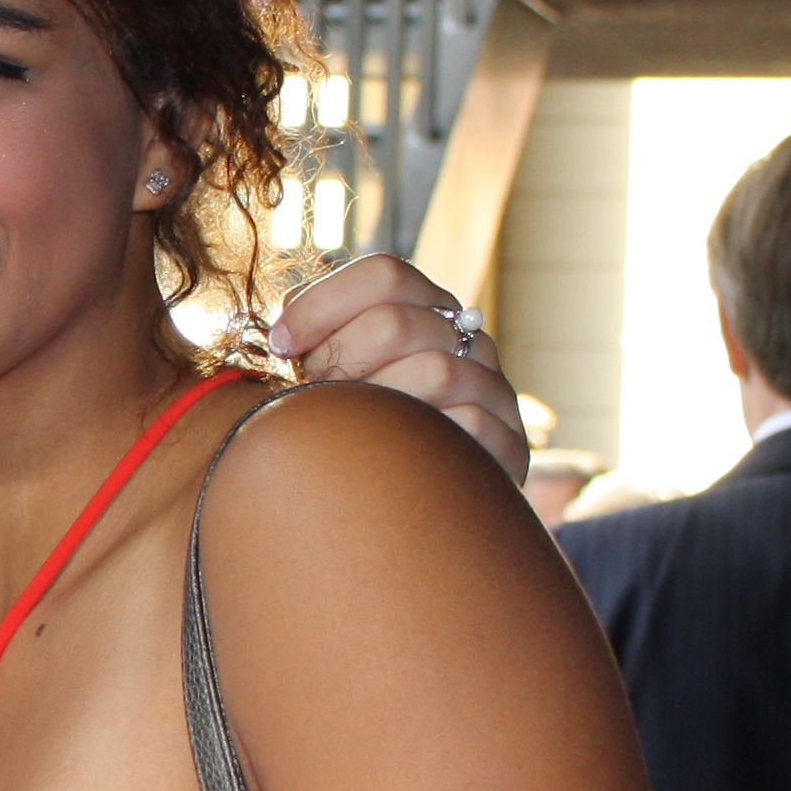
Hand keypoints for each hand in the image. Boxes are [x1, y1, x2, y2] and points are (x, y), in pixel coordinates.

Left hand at [268, 255, 528, 483]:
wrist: (423, 515)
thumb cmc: (361, 437)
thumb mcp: (335, 379)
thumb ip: (312, 345)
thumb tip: (277, 335)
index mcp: (425, 311)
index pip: (385, 275)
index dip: (321, 305)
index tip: (281, 346)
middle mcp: (467, 341)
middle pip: (396, 322)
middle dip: (338, 362)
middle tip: (314, 401)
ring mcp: (494, 389)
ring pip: (436, 371)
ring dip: (376, 406)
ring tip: (351, 437)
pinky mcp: (513, 443)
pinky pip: (471, 427)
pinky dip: (423, 445)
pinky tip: (396, 465)